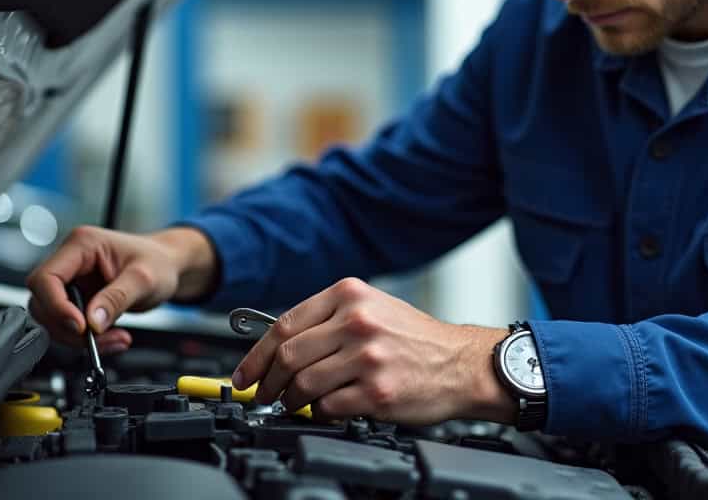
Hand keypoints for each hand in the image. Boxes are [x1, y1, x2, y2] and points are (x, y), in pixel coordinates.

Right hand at [25, 225, 216, 351]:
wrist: (168, 267)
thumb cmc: (158, 262)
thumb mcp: (144, 279)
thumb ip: (117, 298)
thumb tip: (92, 322)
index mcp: (82, 244)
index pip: (46, 278)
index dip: (56, 306)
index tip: (80, 327)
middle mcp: (71, 261)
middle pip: (43, 301)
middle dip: (69, 327)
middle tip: (99, 339)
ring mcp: (72, 281)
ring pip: (53, 318)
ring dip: (79, 338)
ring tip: (115, 338)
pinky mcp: (77, 299)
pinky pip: (68, 325)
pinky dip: (86, 339)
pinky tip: (112, 337)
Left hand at [231, 277, 513, 425]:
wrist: (462, 363)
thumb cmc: (416, 340)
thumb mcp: (372, 309)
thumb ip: (328, 321)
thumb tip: (278, 348)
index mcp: (350, 295)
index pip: (284, 324)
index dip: (256, 354)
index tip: (245, 374)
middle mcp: (357, 321)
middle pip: (287, 355)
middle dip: (267, 382)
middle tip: (263, 395)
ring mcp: (367, 356)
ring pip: (303, 383)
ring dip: (290, 401)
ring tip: (293, 405)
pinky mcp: (376, 390)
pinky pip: (327, 407)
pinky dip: (319, 413)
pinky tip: (325, 410)